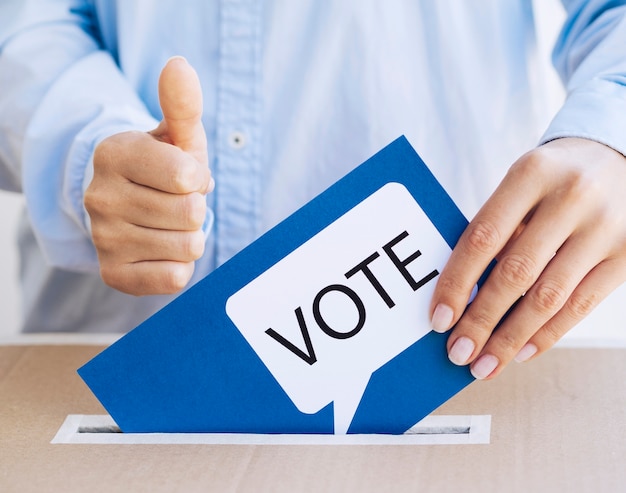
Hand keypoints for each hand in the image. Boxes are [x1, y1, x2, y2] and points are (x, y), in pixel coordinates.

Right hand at [84, 57, 213, 294]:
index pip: (188, 176)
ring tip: (169, 223)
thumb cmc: (163, 166)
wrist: (128, 204)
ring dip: (191, 236)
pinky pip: (176, 277)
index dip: (198, 177)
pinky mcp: (114, 274)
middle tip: (175, 201)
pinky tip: (162, 249)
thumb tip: (179, 66)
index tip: (182, 174)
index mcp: (114, 153)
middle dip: (196, 206)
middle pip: (192, 213)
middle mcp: (99, 196)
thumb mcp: (175, 135)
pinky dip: (180, 265)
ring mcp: (103, 238)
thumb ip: (182, 105)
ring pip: (189, 246)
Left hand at [430, 138, 625, 378]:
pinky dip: (549, 333)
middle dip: (481, 321)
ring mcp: (605, 227)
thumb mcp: (521, 185)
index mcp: (531, 173)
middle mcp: (571, 198)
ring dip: (512, 339)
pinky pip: (582, 305)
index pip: (482, 238)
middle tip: (458, 353)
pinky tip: (523, 351)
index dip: (457, 283)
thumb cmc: (552, 178)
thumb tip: (461, 298)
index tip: (439, 319)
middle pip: (515, 273)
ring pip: (550, 298)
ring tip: (486, 364)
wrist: (620, 154)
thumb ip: (495, 229)